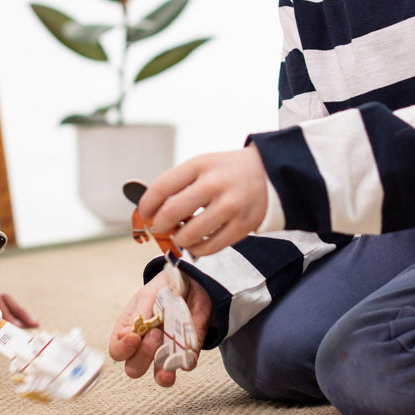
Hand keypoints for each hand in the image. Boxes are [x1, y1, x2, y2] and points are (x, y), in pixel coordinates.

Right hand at [109, 268, 211, 386]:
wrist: (193, 282)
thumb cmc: (164, 289)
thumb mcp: (148, 295)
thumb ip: (138, 315)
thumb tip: (127, 334)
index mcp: (130, 330)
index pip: (117, 351)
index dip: (123, 349)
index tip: (134, 336)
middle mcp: (145, 346)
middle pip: (134, 368)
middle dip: (143, 355)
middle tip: (155, 333)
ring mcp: (167, 352)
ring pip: (160, 377)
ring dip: (163, 372)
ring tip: (169, 357)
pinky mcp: (187, 353)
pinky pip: (186, 365)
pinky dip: (187, 362)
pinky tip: (186, 353)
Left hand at [136, 145, 268, 256]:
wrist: (269, 173)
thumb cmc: (226, 171)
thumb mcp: (202, 165)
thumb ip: (178, 184)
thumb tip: (151, 211)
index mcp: (200, 165)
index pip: (161, 187)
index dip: (146, 205)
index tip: (145, 213)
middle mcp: (215, 184)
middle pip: (171, 213)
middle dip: (159, 225)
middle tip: (161, 227)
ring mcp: (230, 206)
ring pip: (189, 235)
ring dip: (178, 239)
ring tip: (181, 234)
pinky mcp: (243, 226)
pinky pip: (209, 248)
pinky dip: (196, 249)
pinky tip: (196, 242)